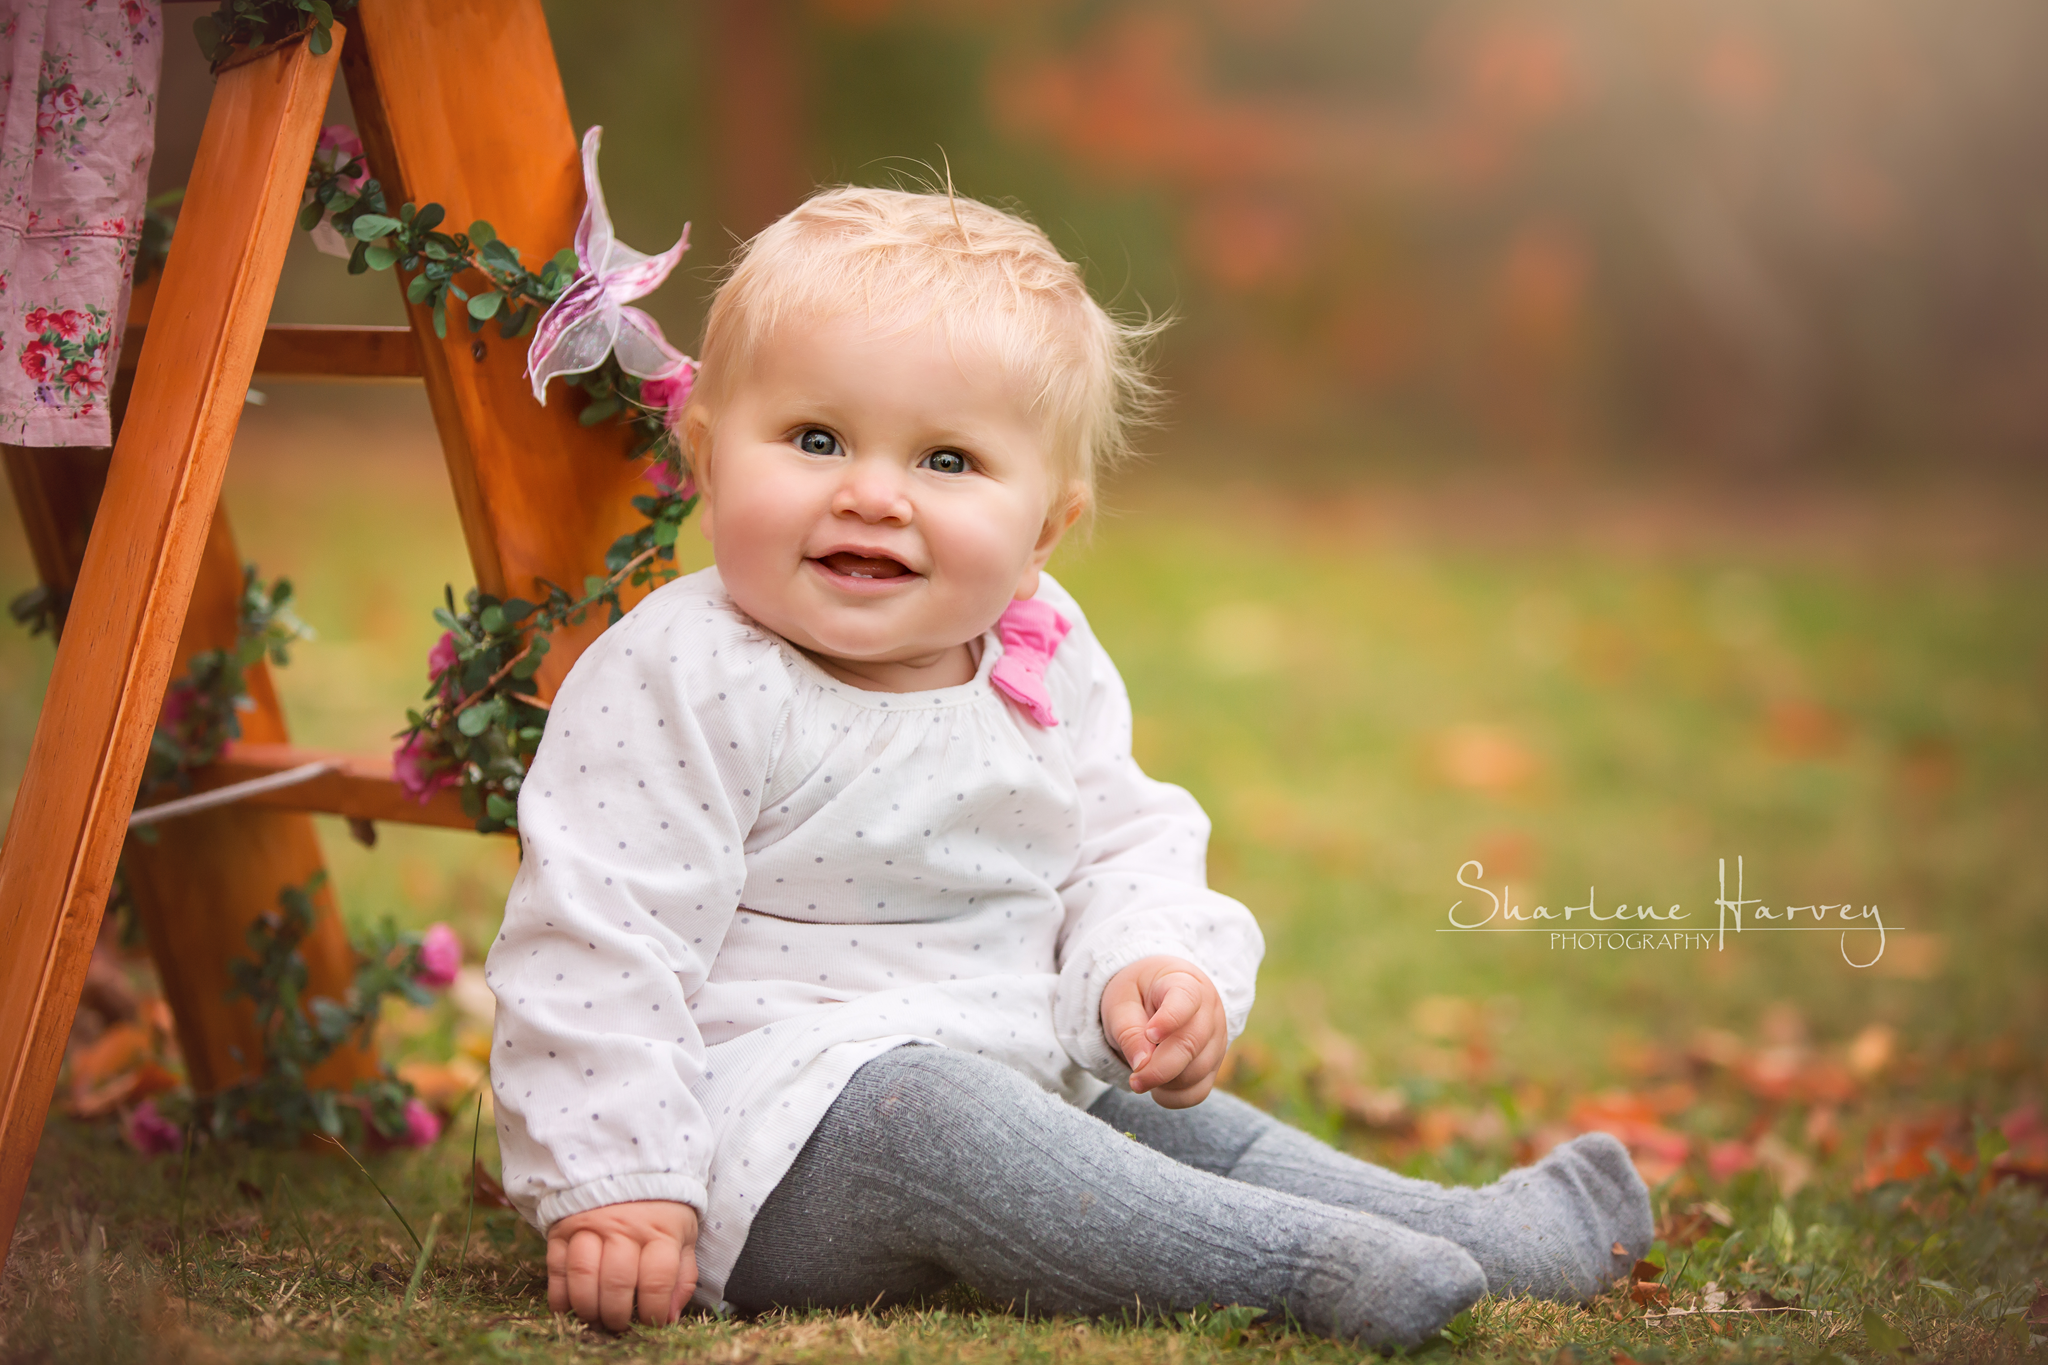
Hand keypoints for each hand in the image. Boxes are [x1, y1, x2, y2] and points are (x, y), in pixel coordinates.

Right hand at [547, 1199, 698, 1330]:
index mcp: (660, 1229)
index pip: (657, 1280)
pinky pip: (556, 1269)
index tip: (651, 1323)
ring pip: (583, 1276)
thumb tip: (669, 1317)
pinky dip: (561, 1297)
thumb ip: (682, 1276)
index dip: (653, 1311)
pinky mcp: (562, 1229)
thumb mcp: (684, 1234)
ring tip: (596, 1318)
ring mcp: (590, 1225)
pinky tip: (571, 1308)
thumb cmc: (661, 1209)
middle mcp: (624, 1227)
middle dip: (617, 1315)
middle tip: (619, 1325)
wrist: (626, 1165)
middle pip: (616, 1282)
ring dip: (588, 1308)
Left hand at [1100, 955, 1226, 1107]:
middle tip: (1134, 1080)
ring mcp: (1216, 1039)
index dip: (1170, 1019)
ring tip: (1141, 1073)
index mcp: (1184, 983)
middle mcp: (1208, 1011)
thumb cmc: (1137, 995)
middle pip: (1192, 1044)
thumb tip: (1142, 1064)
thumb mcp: (1121, 1002)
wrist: (1155, 997)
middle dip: (1160, 1069)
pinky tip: (1156, 1086)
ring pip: (1197, 1072)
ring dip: (1164, 1082)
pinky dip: (1174, 1096)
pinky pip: (1199, 1091)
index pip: (1186, 999)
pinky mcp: (1214, 1065)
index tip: (1150, 1034)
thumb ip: (1128, 1030)